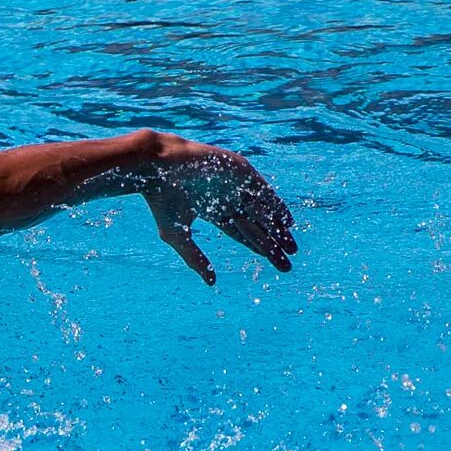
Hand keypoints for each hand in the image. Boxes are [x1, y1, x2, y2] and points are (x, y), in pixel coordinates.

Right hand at [139, 136, 297, 285]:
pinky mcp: (241, 170)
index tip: (271, 261)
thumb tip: (212, 283)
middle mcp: (227, 197)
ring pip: (262, 210)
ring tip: (292, 246)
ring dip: (278, 228)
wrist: (157, 167)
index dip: (257, 246)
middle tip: (287, 261)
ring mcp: (235, 183)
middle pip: (256, 225)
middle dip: (271, 243)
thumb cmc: (162, 201)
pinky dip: (275, 206)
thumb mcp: (178, 236)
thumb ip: (196, 259)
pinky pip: (264, 191)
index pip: (241, 232)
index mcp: (213, 210)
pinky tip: (287, 222)